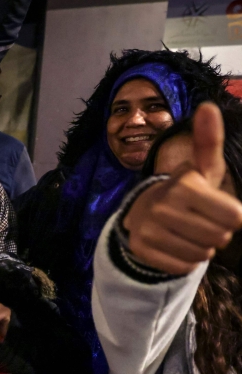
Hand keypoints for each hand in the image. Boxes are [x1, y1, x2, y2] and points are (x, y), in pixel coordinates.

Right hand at [123, 103, 241, 275]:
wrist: (143, 213)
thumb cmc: (185, 191)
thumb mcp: (201, 168)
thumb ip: (209, 140)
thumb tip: (208, 106)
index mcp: (184, 186)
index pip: (236, 218)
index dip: (232, 216)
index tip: (214, 207)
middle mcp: (164, 207)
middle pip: (220, 237)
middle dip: (216, 232)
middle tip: (199, 221)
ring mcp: (149, 229)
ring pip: (202, 255)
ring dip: (202, 248)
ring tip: (188, 233)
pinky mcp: (141, 249)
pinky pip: (183, 267)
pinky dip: (185, 261)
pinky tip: (175, 246)